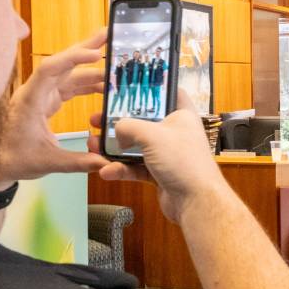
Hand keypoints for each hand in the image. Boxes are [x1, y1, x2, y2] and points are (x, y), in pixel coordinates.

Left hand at [0, 31, 109, 189]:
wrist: (0, 163)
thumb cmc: (15, 159)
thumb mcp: (48, 162)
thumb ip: (79, 161)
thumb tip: (107, 163)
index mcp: (30, 100)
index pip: (51, 70)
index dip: (74, 59)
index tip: (96, 54)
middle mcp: (36, 92)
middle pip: (62, 63)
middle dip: (85, 47)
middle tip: (108, 34)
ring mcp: (43, 95)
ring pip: (69, 74)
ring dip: (92, 67)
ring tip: (114, 58)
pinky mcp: (48, 101)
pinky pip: (71, 86)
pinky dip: (88, 84)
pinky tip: (105, 84)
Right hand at [89, 90, 227, 222]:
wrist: (196, 201)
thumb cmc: (182, 161)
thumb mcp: (152, 135)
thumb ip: (129, 126)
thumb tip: (117, 129)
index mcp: (181, 115)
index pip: (168, 93)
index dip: (151, 88)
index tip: (129, 87)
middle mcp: (176, 133)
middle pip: (144, 122)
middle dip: (120, 122)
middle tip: (97, 120)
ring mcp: (168, 154)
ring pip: (136, 146)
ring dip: (115, 148)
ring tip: (93, 146)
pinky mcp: (160, 173)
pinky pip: (136, 167)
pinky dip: (122, 169)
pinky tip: (106, 171)